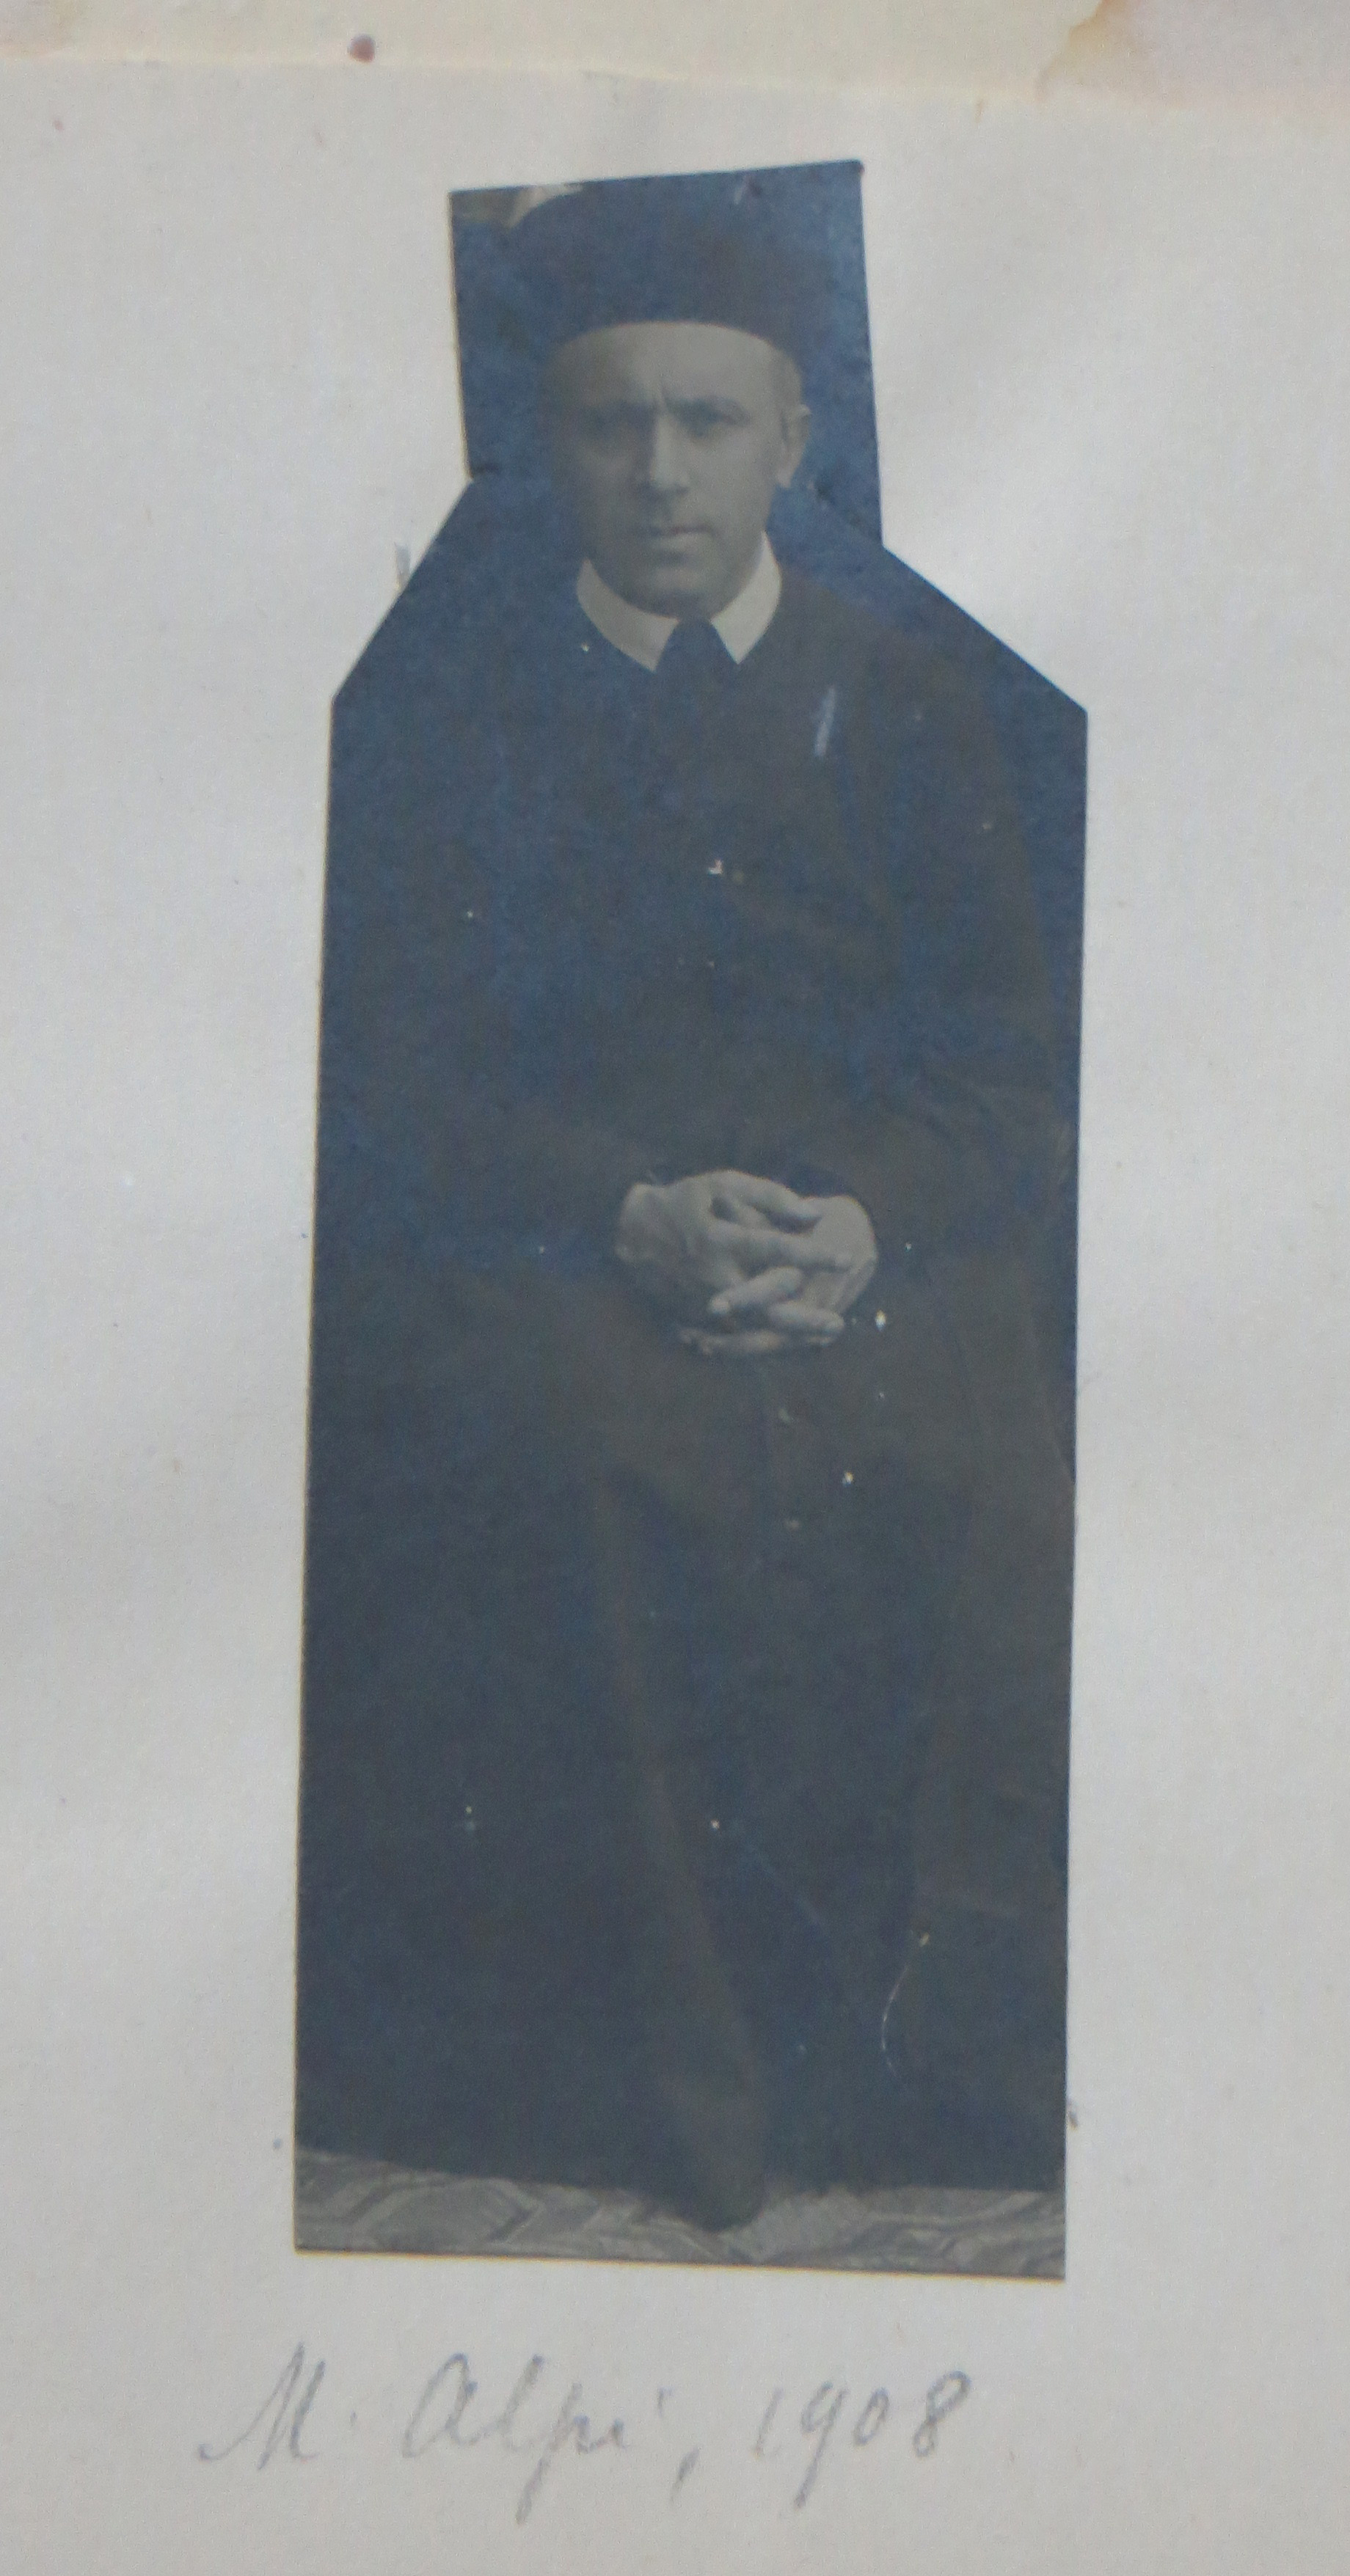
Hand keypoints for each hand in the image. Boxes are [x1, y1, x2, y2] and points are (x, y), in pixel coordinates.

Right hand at [615, 1172, 873, 1355]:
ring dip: (792, 1335)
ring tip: (827, 1335)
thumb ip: (770, 1197)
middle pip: (767, 1304)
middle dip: (805, 1317)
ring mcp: (703, 1301)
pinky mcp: (697, 1317)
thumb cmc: (685, 1201)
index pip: (774, 1248)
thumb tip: (814, 1215)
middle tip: (839, 1321)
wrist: (633, 1234)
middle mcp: (713, 1276)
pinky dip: (768, 1341)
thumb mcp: (722, 1183)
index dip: (812, 1254)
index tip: (847, 1257)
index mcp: (721, 1239)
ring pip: (753, 1327)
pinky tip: (799, 1342)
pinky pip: (736, 1335)